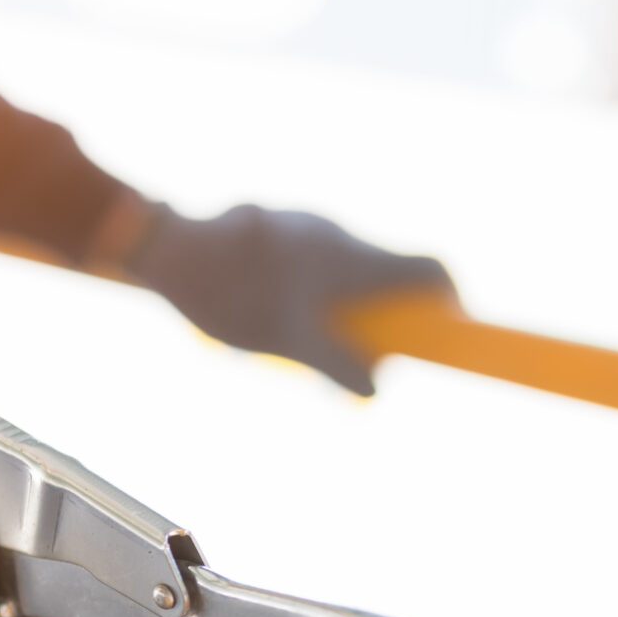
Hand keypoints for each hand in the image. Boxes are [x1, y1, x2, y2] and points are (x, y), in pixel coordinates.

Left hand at [121, 199, 453, 395]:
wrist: (170, 247)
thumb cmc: (234, 294)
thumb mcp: (290, 342)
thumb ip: (337, 366)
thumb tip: (374, 390)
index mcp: (356, 259)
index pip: (430, 268)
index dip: (446, 300)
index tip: (438, 332)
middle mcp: (340, 235)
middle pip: (384, 274)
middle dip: (376, 316)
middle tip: (346, 353)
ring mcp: (308, 226)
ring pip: (340, 270)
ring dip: (331, 306)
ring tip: (285, 335)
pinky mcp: (276, 226)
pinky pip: (305, 262)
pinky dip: (299, 290)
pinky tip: (256, 310)